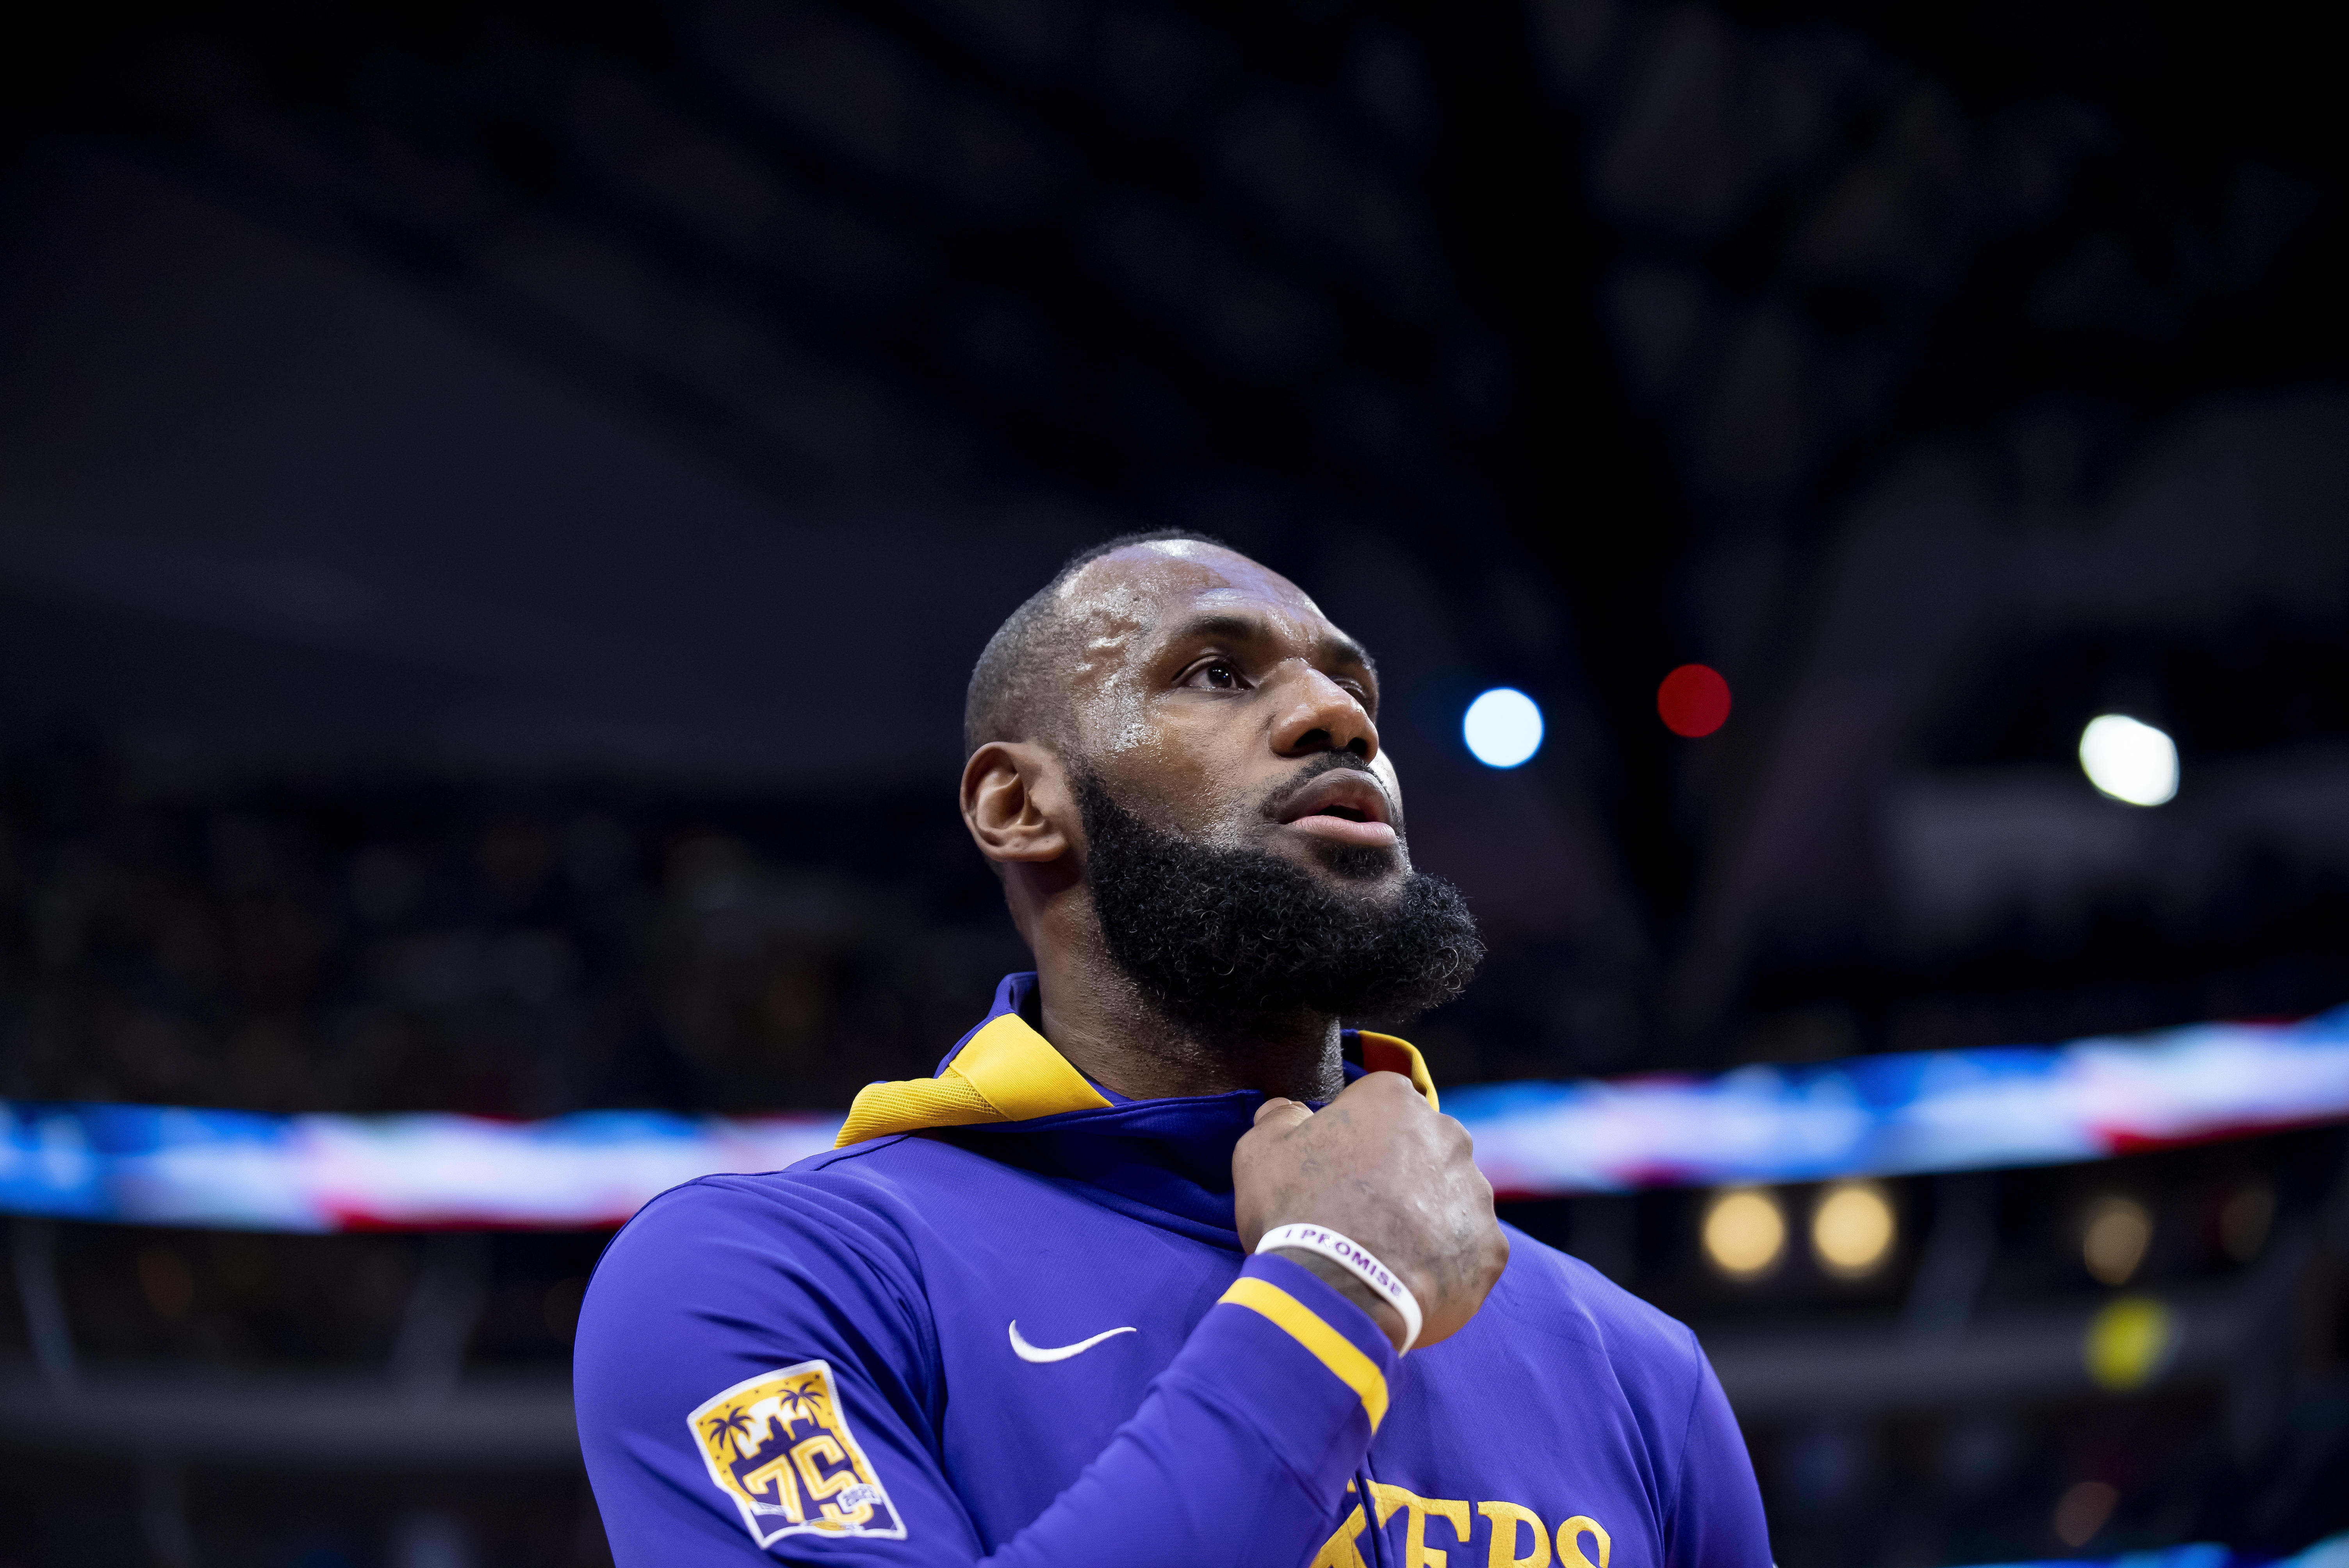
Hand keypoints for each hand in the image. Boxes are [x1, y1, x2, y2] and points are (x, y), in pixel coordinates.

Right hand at [1232, 1071, 1507, 1351]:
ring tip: (1384, 1253)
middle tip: (1361, 1213)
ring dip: (1424, 1217)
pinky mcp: (1490, 1248)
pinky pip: (1468, 1250)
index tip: (1335, 1170)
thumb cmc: (1295, 1212)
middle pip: (1422, 1147)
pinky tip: (1409, 1279)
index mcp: (1394, 1100)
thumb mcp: (1260, 1153)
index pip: (1379, 1104)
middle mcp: (1447, 1135)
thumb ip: (1279, 1120)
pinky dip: (1445, 1263)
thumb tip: (1290, 1112)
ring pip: (1449, 1198)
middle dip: (1399, 1173)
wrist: (1338, 1293)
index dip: (1354, 1136)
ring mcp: (1475, 1193)